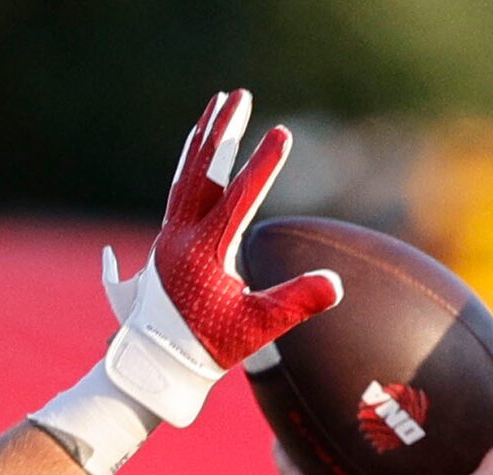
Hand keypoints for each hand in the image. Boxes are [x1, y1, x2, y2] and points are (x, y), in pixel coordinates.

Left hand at [97, 92, 343, 426]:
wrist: (157, 361)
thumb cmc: (208, 347)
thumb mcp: (258, 328)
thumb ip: (296, 302)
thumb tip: (335, 283)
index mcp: (204, 253)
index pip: (238, 198)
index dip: (262, 166)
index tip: (281, 134)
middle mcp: (181, 235)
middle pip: (203, 170)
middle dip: (223, 131)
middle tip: (239, 95)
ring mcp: (170, 235)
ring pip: (186, 174)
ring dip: (203, 138)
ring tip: (216, 106)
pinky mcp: (168, 239)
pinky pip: (178, 188)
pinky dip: (188, 162)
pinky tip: (196, 146)